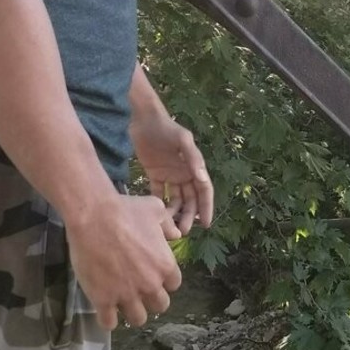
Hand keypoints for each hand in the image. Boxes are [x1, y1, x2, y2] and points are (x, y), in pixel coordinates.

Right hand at [66, 192, 183, 329]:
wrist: (93, 216)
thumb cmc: (125, 210)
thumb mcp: (154, 210)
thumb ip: (168, 225)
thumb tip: (176, 235)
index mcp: (165, 266)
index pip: (173, 284)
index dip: (163, 280)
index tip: (152, 274)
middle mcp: (150, 285)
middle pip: (159, 306)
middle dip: (150, 299)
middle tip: (138, 289)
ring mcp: (126, 295)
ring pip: (138, 319)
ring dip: (132, 311)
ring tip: (121, 301)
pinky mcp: (103, 300)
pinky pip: (109, 323)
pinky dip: (107, 319)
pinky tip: (103, 309)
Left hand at [130, 109, 213, 235]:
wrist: (143, 118)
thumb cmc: (166, 127)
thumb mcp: (183, 139)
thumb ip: (193, 157)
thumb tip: (203, 178)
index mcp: (194, 166)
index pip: (204, 191)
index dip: (206, 207)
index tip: (206, 224)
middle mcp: (184, 172)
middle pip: (190, 199)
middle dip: (188, 216)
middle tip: (183, 231)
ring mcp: (170, 174)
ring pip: (175, 199)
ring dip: (174, 213)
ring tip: (169, 227)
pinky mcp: (155, 173)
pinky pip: (158, 193)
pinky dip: (158, 203)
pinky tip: (155, 215)